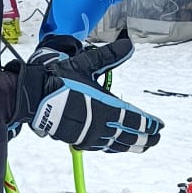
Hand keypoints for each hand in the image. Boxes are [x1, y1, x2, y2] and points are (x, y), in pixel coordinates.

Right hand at [13, 34, 159, 152]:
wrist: (32, 96)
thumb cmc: (58, 78)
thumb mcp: (86, 64)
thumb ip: (109, 56)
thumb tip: (128, 45)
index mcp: (104, 106)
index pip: (132, 119)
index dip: (148, 124)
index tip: (159, 126)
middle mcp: (98, 124)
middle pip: (127, 135)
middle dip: (145, 137)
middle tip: (156, 138)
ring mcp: (88, 135)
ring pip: (116, 144)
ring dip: (131, 145)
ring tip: (143, 145)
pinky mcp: (78, 140)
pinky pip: (101, 147)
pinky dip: (113, 147)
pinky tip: (117, 146)